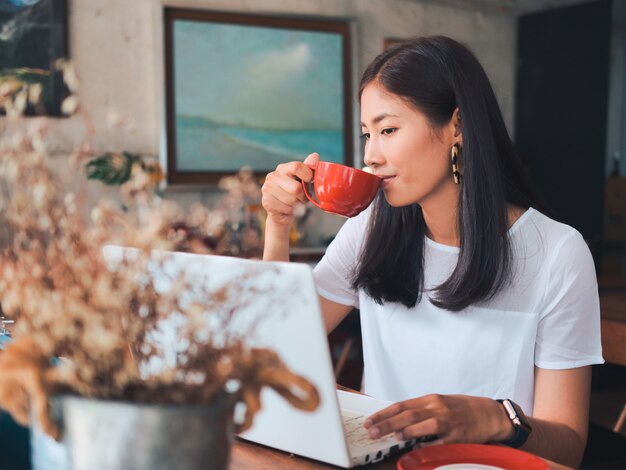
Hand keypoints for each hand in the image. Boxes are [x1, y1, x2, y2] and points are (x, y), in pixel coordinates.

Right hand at [261, 153, 318, 225]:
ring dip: (298, 205)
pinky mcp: (266, 202)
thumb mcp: (303, 180)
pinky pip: (286, 209)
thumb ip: (309, 169)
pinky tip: (287, 209)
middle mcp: (272, 176)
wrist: (281, 212)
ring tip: (294, 204)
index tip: (311, 181)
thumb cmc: (295, 194)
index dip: (307, 175)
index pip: (297, 166)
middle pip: (296, 188)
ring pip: (292, 200)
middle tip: (303, 198)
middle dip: (303, 196)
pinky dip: (291, 211)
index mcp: (282, 168)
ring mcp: (267, 189)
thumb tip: (315, 155)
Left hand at [364, 394, 512, 445]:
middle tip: (372, 432)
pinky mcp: (458, 436)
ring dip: (406, 432)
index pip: (401, 406)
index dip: (383, 414)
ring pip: (422, 425)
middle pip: (407, 415)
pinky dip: (427, 445)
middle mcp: (437, 408)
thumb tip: (397, 420)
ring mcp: (448, 421)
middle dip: (387, 424)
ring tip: (392, 437)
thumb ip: (420, 411)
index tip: (369, 421)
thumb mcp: (439, 403)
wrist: (489, 414)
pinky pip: (439, 442)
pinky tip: (416, 448)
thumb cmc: (461, 409)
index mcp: (430, 399)